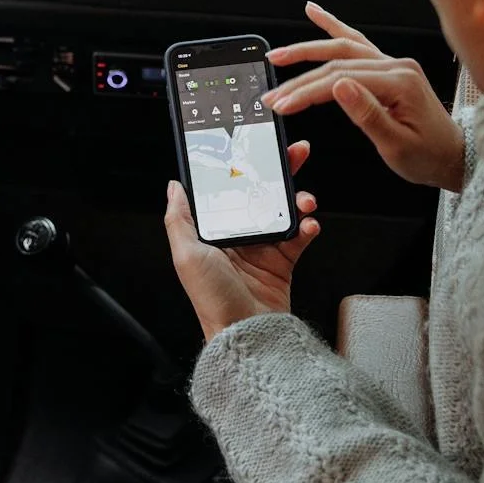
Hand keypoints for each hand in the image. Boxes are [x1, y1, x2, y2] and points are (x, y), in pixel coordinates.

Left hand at [164, 140, 320, 341]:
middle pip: (259, 193)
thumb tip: (174, 187)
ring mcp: (262, 248)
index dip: (241, 167)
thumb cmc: (213, 300)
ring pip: (283, 210)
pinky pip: (299, 236)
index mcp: (212, 232)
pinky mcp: (283, 262)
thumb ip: (179, 218)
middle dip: (279, 171)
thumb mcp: (186, 255)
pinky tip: (309, 224)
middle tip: (295, 153)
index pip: (227, 189)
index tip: (254, 147)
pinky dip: (308, 226)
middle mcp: (237, 237)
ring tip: (305, 200)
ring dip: (297, 198)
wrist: (247, 335)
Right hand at [264, 1, 466, 191]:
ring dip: (309, 49)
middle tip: (272, 93)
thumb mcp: (398, 145)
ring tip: (279, 54)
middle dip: (300, 78)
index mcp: (401, 82)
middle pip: (338, 63)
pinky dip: (334, 27)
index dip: (307, 92)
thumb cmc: (429, 155)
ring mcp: (393, 64)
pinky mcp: (388, 68)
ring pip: (344, 48)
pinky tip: (315, 13)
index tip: (283, 104)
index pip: (342, 80)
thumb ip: (367, 114)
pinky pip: (357, 43)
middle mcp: (397, 66)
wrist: (453, 156)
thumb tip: (338, 87)